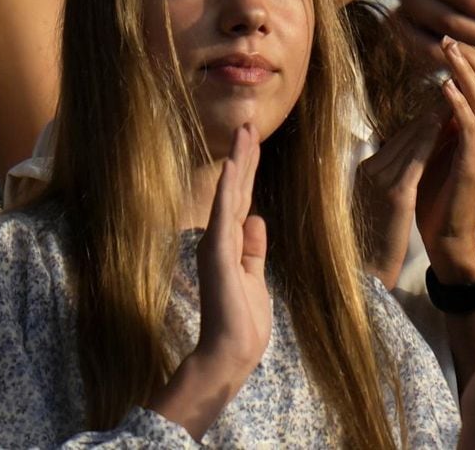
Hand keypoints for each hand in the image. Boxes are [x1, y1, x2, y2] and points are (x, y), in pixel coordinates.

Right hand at [195, 123, 271, 380]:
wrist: (232, 351)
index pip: (243, 198)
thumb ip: (254, 248)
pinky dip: (229, 188)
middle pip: (237, 189)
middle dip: (244, 155)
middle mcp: (221, 238)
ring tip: (244, 130)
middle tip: (248, 122)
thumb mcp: (255, 276)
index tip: (252, 141)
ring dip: (238, 161)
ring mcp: (218, 244)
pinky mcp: (219, 252)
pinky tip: (234, 164)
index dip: (248, 170)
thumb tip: (256, 219)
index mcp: (232, 244)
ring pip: (231, 193)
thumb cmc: (244, 320)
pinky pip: (225, 213)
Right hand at [355, 108, 444, 288]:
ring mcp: (381, 179)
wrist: (366, 269)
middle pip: (405, 133)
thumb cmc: (375, 238)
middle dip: (430, 109)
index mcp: (368, 170)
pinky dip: (430, 136)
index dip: (423, 118)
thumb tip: (412, 157)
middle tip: (453, 85)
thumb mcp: (379, 200)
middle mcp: (372, 169)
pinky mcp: (395, 193)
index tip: (443, 99)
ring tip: (453, 93)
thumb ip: (391, 176)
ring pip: (411, 138)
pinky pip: (416, 158)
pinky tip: (444, 121)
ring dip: (433, 114)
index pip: (400, 138)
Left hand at [415, 37, 474, 283]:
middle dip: (472, 56)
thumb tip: (440, 89)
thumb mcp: (444, 148)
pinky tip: (444, 87)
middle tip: (449, 38)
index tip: (451, 40)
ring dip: (465, 71)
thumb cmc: (441, 194)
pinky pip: (470, 126)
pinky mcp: (473, 164)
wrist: (448, 236)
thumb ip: (447, 122)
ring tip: (448, 50)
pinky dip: (458, 103)